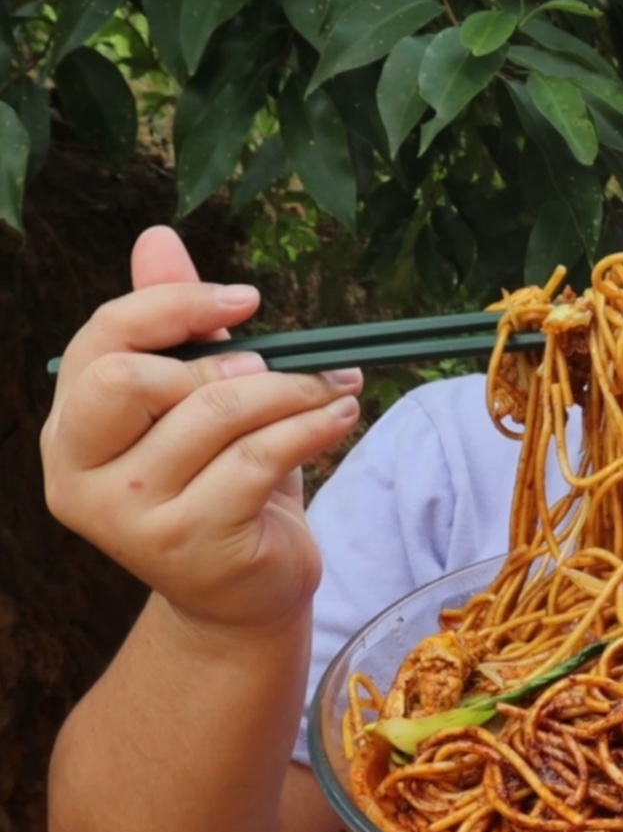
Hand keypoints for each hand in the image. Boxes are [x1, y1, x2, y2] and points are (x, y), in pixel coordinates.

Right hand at [40, 226, 363, 630]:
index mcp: (71, 432)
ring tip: (335, 386)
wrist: (243, 595)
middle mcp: (82, 476)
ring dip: (291, 390)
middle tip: (281, 368)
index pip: (99, 343)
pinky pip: (258, 459)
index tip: (248, 299)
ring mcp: (131, 517)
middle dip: (221, 360)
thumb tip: (158, 237)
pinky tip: (342, 413)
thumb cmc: (222, 488)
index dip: (173, 306)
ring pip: (214, 414)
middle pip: (134, 377)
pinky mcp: (193, 543)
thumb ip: (173, 328)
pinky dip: (311, 427)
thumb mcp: (196, 405)